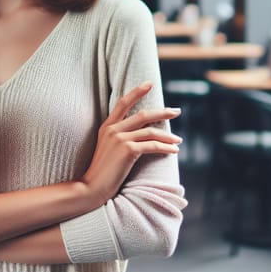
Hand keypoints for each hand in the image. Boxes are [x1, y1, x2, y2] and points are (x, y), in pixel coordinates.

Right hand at [80, 82, 181, 204]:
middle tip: (176, 111)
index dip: (137, 92)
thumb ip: (120, 137)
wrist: (91, 187)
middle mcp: (113, 129)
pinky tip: (174, 150)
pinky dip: (166, 147)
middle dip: (163, 111)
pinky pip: (152, 145)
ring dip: (168, 135)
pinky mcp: (128, 150)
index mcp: (107, 126)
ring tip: (178, 140)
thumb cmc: (102, 172)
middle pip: (143, 114)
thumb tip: (142, 133)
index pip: (123, 102)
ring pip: (151, 131)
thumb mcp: (108, 148)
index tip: (150, 84)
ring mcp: (120, 139)